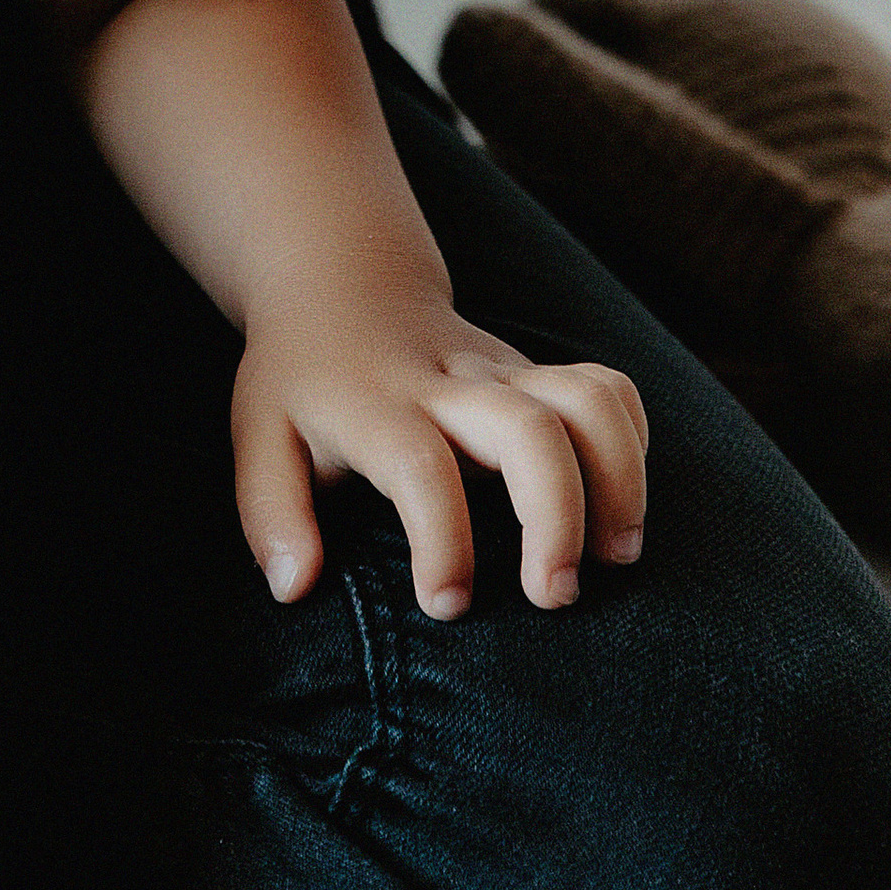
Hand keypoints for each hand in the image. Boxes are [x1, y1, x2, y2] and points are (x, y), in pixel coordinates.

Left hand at [233, 276, 649, 617]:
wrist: (342, 285)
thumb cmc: (300, 380)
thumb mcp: (259, 434)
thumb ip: (270, 512)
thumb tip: (293, 587)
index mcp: (373, 406)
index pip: (420, 466)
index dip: (442, 539)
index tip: (446, 605)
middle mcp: (446, 385)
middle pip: (527, 429)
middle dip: (556, 517)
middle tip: (553, 596)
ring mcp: (501, 373)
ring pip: (586, 399)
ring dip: (617, 481)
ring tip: (613, 557)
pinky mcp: (538, 374)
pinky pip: (609, 392)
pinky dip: (631, 448)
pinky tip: (615, 510)